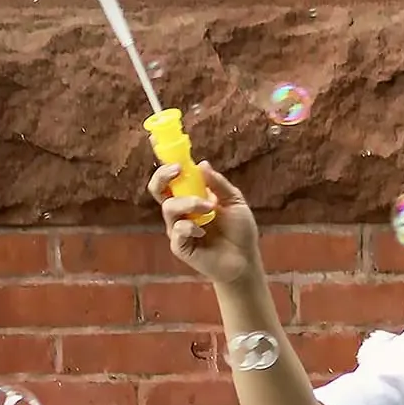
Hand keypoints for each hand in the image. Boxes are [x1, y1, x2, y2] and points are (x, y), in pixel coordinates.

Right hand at [150, 160, 262, 286]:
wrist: (246, 259)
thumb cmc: (240, 231)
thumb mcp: (234, 202)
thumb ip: (218, 184)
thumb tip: (202, 164)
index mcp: (190, 197)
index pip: (171, 177)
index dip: (163, 162)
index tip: (161, 145)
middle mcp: (180, 211)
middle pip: (158, 189)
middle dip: (163, 176)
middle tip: (178, 170)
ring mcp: (178, 228)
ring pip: (169, 208)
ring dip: (188, 203)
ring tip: (210, 208)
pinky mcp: (180, 246)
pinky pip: (176, 231)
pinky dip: (189, 227)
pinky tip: (203, 232)